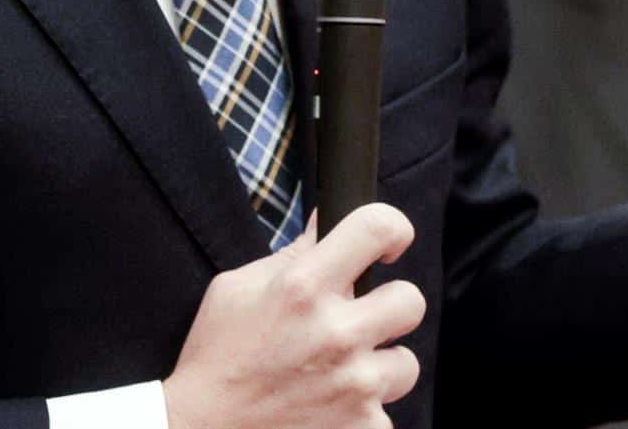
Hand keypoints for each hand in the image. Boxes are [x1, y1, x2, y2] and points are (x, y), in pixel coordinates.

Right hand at [164, 204, 426, 428]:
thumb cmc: (216, 356)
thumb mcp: (237, 288)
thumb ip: (291, 254)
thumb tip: (326, 220)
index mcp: (303, 287)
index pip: (377, 228)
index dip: (393, 228)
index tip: (389, 243)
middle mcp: (336, 333)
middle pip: (411, 299)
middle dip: (388, 306)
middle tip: (360, 318)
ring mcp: (354, 386)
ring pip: (405, 363)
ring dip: (378, 365)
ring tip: (341, 371)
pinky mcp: (361, 427)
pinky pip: (385, 412)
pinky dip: (362, 411)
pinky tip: (329, 406)